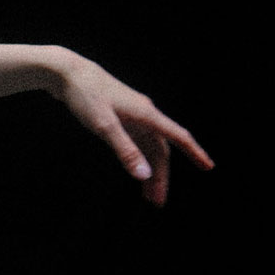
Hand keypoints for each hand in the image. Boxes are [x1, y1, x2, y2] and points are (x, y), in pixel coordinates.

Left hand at [53, 54, 212, 205]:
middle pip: (161, 150)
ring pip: (148, 147)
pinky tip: (136, 169)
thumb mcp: (104, 126)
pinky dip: (138, 158)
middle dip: (161, 176)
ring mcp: (132, 115)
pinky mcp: (119, 116)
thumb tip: (144, 176)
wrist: (66, 73)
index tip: (208, 167)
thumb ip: (125, 150)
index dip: (195, 152)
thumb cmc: (85, 96)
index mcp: (146, 114)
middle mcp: (144, 114)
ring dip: (149, 170)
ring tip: (146, 194)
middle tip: (157, 201)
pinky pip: (136, 142)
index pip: (178, 137)